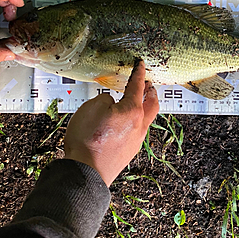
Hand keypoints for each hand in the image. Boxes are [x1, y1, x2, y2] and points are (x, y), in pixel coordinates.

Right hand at [64, 61, 159, 186]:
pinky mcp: (129, 153)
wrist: (86, 171)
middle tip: (148, 85)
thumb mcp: (91, 107)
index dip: (139, 73)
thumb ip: (104, 99)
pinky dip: (134, 122)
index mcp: (132, 111)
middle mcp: (139, 126)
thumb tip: (110, 102)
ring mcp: (136, 141)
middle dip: (151, 92)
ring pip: (146, 120)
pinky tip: (124, 123)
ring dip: (144, 108)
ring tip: (136, 103)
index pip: (137, 86)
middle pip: (152, 104)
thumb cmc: (88, 139)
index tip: (141, 65)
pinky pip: (137, 132)